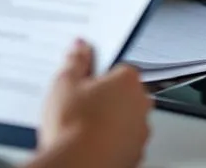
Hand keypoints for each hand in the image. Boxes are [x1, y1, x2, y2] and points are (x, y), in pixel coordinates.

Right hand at [37, 40, 150, 167]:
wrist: (77, 166)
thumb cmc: (73, 126)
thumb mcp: (65, 83)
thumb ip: (75, 60)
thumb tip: (80, 48)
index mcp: (128, 81)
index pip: (118, 67)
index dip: (98, 74)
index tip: (84, 79)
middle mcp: (141, 105)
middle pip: (124, 93)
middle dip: (106, 96)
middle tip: (81, 102)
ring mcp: (140, 133)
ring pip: (126, 120)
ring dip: (110, 120)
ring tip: (82, 126)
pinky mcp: (135, 156)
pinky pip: (124, 142)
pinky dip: (111, 142)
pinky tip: (90, 143)